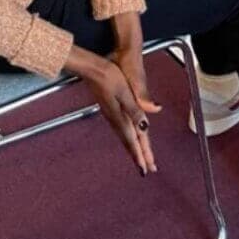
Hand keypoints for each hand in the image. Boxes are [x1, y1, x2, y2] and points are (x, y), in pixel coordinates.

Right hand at [64, 45, 160, 175]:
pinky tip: (130, 137)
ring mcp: (112, 115)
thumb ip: (135, 110)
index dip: (141, 155)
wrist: (91, 70)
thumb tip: (145, 125)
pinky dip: (129, 138)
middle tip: (147, 169)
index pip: (134, 140)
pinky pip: (122, 129)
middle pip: (130, 142)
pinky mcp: (110, 109)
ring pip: (126, 137)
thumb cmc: (108, 77)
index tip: (146, 169)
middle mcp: (115, 119)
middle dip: (139, 156)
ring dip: (134, 149)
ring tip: (141, 158)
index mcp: (121, 116)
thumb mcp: (124, 92)